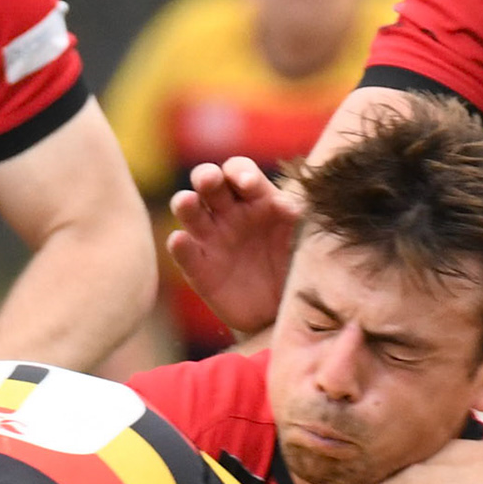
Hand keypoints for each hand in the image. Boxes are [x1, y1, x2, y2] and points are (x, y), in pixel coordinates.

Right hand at [167, 157, 301, 335]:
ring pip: (189, 209)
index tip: (249, 184)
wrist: (283, 311)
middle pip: (209, 181)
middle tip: (210, 180)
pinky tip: (181, 240)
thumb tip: (291, 206)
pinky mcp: (198, 267)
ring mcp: (210, 238)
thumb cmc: (294, 266)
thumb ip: (298, 222)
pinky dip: (180, 244)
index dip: (240, 172)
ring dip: (185, 202)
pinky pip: (184, 252)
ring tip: (188, 202)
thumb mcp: (302, 242)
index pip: (240, 171)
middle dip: (207, 176)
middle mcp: (228, 211)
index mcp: (256, 198)